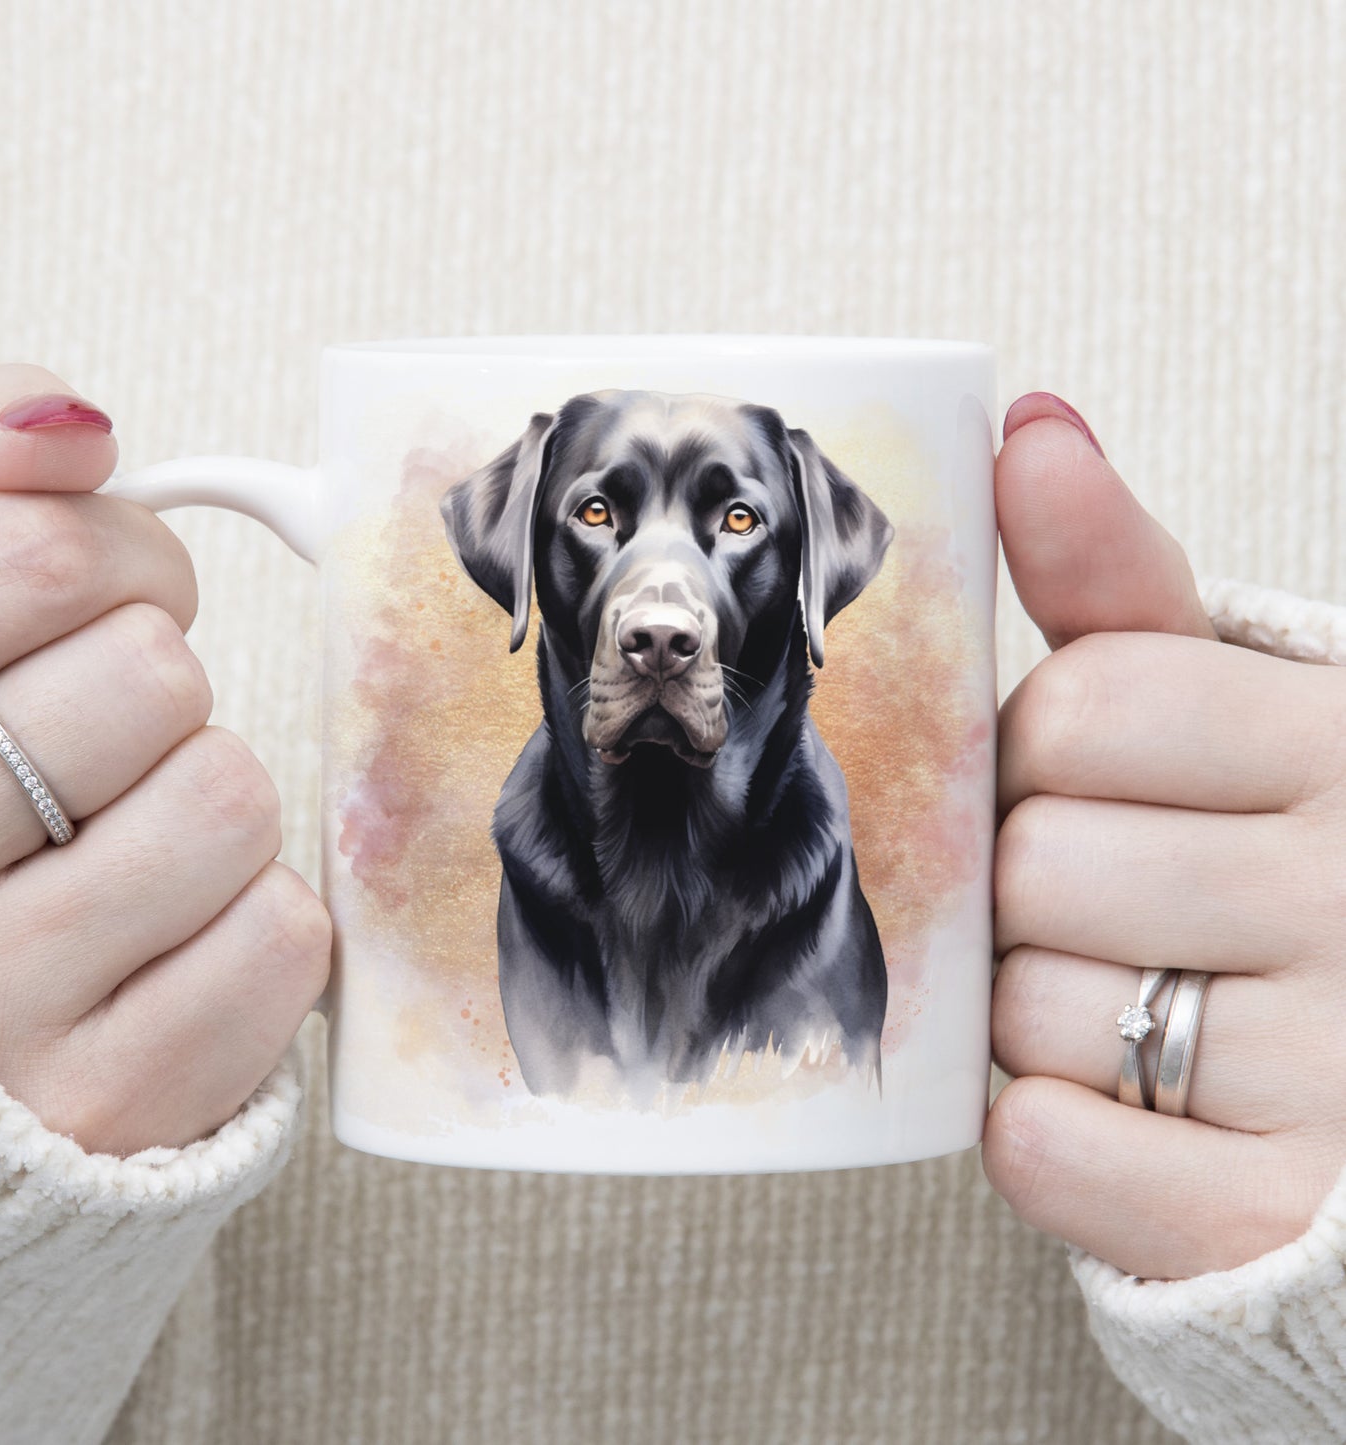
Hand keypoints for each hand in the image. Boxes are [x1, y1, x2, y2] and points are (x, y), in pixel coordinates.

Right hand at [0, 363, 330, 1155]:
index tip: (98, 598)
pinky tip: (161, 943)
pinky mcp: (113, 1102)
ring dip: (203, 802)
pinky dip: (250, 922)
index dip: (112, 555)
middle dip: (152, 686)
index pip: (31, 559)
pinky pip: (282, 934)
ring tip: (120, 847)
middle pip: (152, 675)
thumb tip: (68, 417)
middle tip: (100, 742)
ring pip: (229, 796)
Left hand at [982, 392, 1345, 1280]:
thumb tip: (1029, 427)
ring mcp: (1333, 1070)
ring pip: (1029, 1010)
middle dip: (1031, 882)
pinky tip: (1106, 1103)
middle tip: (1106, 902)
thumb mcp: (1230, 699)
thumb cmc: (1273, 853)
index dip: (1045, 749)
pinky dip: (1044, 1132)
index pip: (1084, 707)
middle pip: (1034, 862)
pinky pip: (1046, 1149)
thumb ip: (1118, 578)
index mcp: (1340, 744)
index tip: (1092, 778)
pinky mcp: (1268, 1213)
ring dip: (1036, 1008)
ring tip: (1128, 1000)